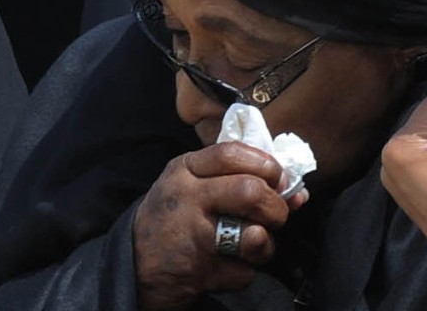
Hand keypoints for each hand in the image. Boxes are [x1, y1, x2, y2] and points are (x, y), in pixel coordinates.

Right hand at [133, 141, 308, 309]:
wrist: (129, 267)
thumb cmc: (173, 220)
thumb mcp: (192, 185)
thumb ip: (237, 178)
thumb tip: (297, 192)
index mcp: (184, 170)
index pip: (232, 152)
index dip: (267, 165)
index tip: (279, 178)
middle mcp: (185, 198)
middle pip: (251, 192)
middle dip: (276, 207)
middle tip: (275, 216)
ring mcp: (190, 236)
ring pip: (254, 235)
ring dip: (265, 244)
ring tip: (253, 244)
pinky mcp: (196, 271)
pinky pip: (244, 272)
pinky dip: (243, 273)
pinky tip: (225, 267)